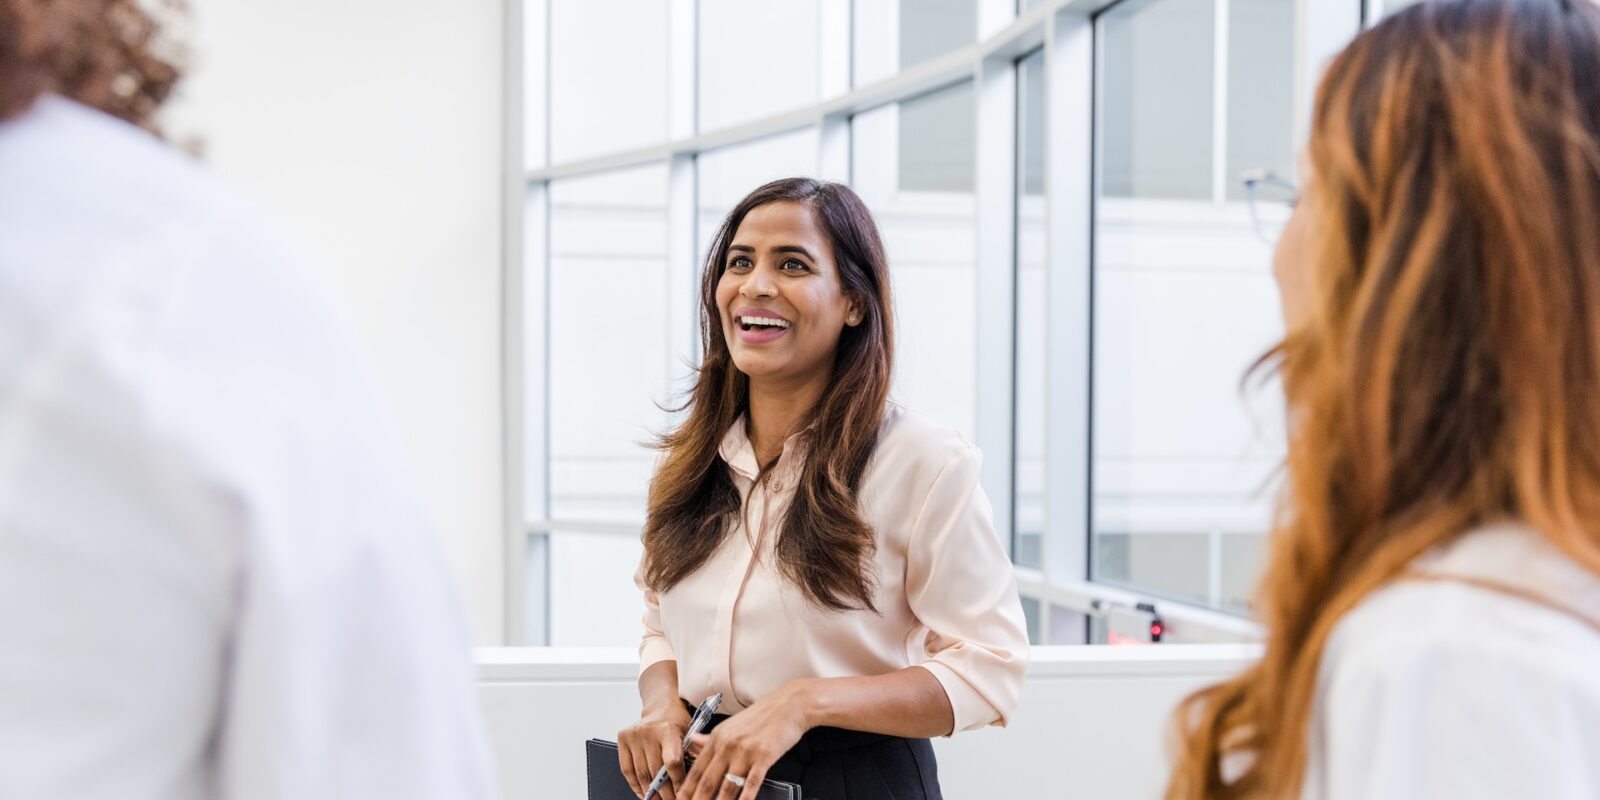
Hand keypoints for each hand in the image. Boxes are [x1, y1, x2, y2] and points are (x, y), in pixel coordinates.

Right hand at [618, 701, 691, 798]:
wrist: (662, 707)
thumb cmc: (678, 723)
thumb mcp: (691, 735)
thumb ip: (694, 755)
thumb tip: (696, 779)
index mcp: (668, 730)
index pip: (672, 762)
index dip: (677, 782)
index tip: (681, 794)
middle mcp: (649, 732)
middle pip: (655, 771)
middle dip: (665, 792)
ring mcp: (634, 736)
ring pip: (641, 774)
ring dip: (650, 792)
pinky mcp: (623, 739)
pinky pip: (627, 769)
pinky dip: (635, 785)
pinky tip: (643, 793)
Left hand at [679, 680, 813, 799]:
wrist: (789, 704)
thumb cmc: (762, 716)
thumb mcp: (732, 725)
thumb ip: (711, 737)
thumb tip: (693, 742)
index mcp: (717, 738)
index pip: (696, 770)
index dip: (687, 790)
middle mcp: (727, 745)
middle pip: (707, 781)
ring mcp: (745, 751)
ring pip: (727, 786)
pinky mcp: (763, 756)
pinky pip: (751, 783)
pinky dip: (744, 799)